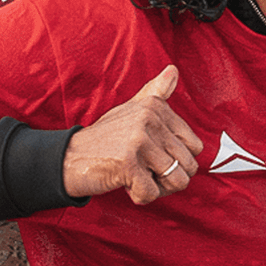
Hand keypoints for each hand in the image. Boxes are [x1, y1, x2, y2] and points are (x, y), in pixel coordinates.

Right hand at [62, 65, 200, 204]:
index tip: (156, 158)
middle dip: (170, 178)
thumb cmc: (106, 137)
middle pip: (189, 166)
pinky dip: (140, 196)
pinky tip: (126, 184)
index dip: (179, 160)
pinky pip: (151, 193)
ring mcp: (138, 140)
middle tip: (146, 171)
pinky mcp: (127, 163)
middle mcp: (149, 119)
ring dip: (158, 189)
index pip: (195, 146)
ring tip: (139, 178)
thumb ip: (156, 92)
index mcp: (155, 106)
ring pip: (176, 181)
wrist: (70, 157)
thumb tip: (173, 69)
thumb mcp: (132, 109)